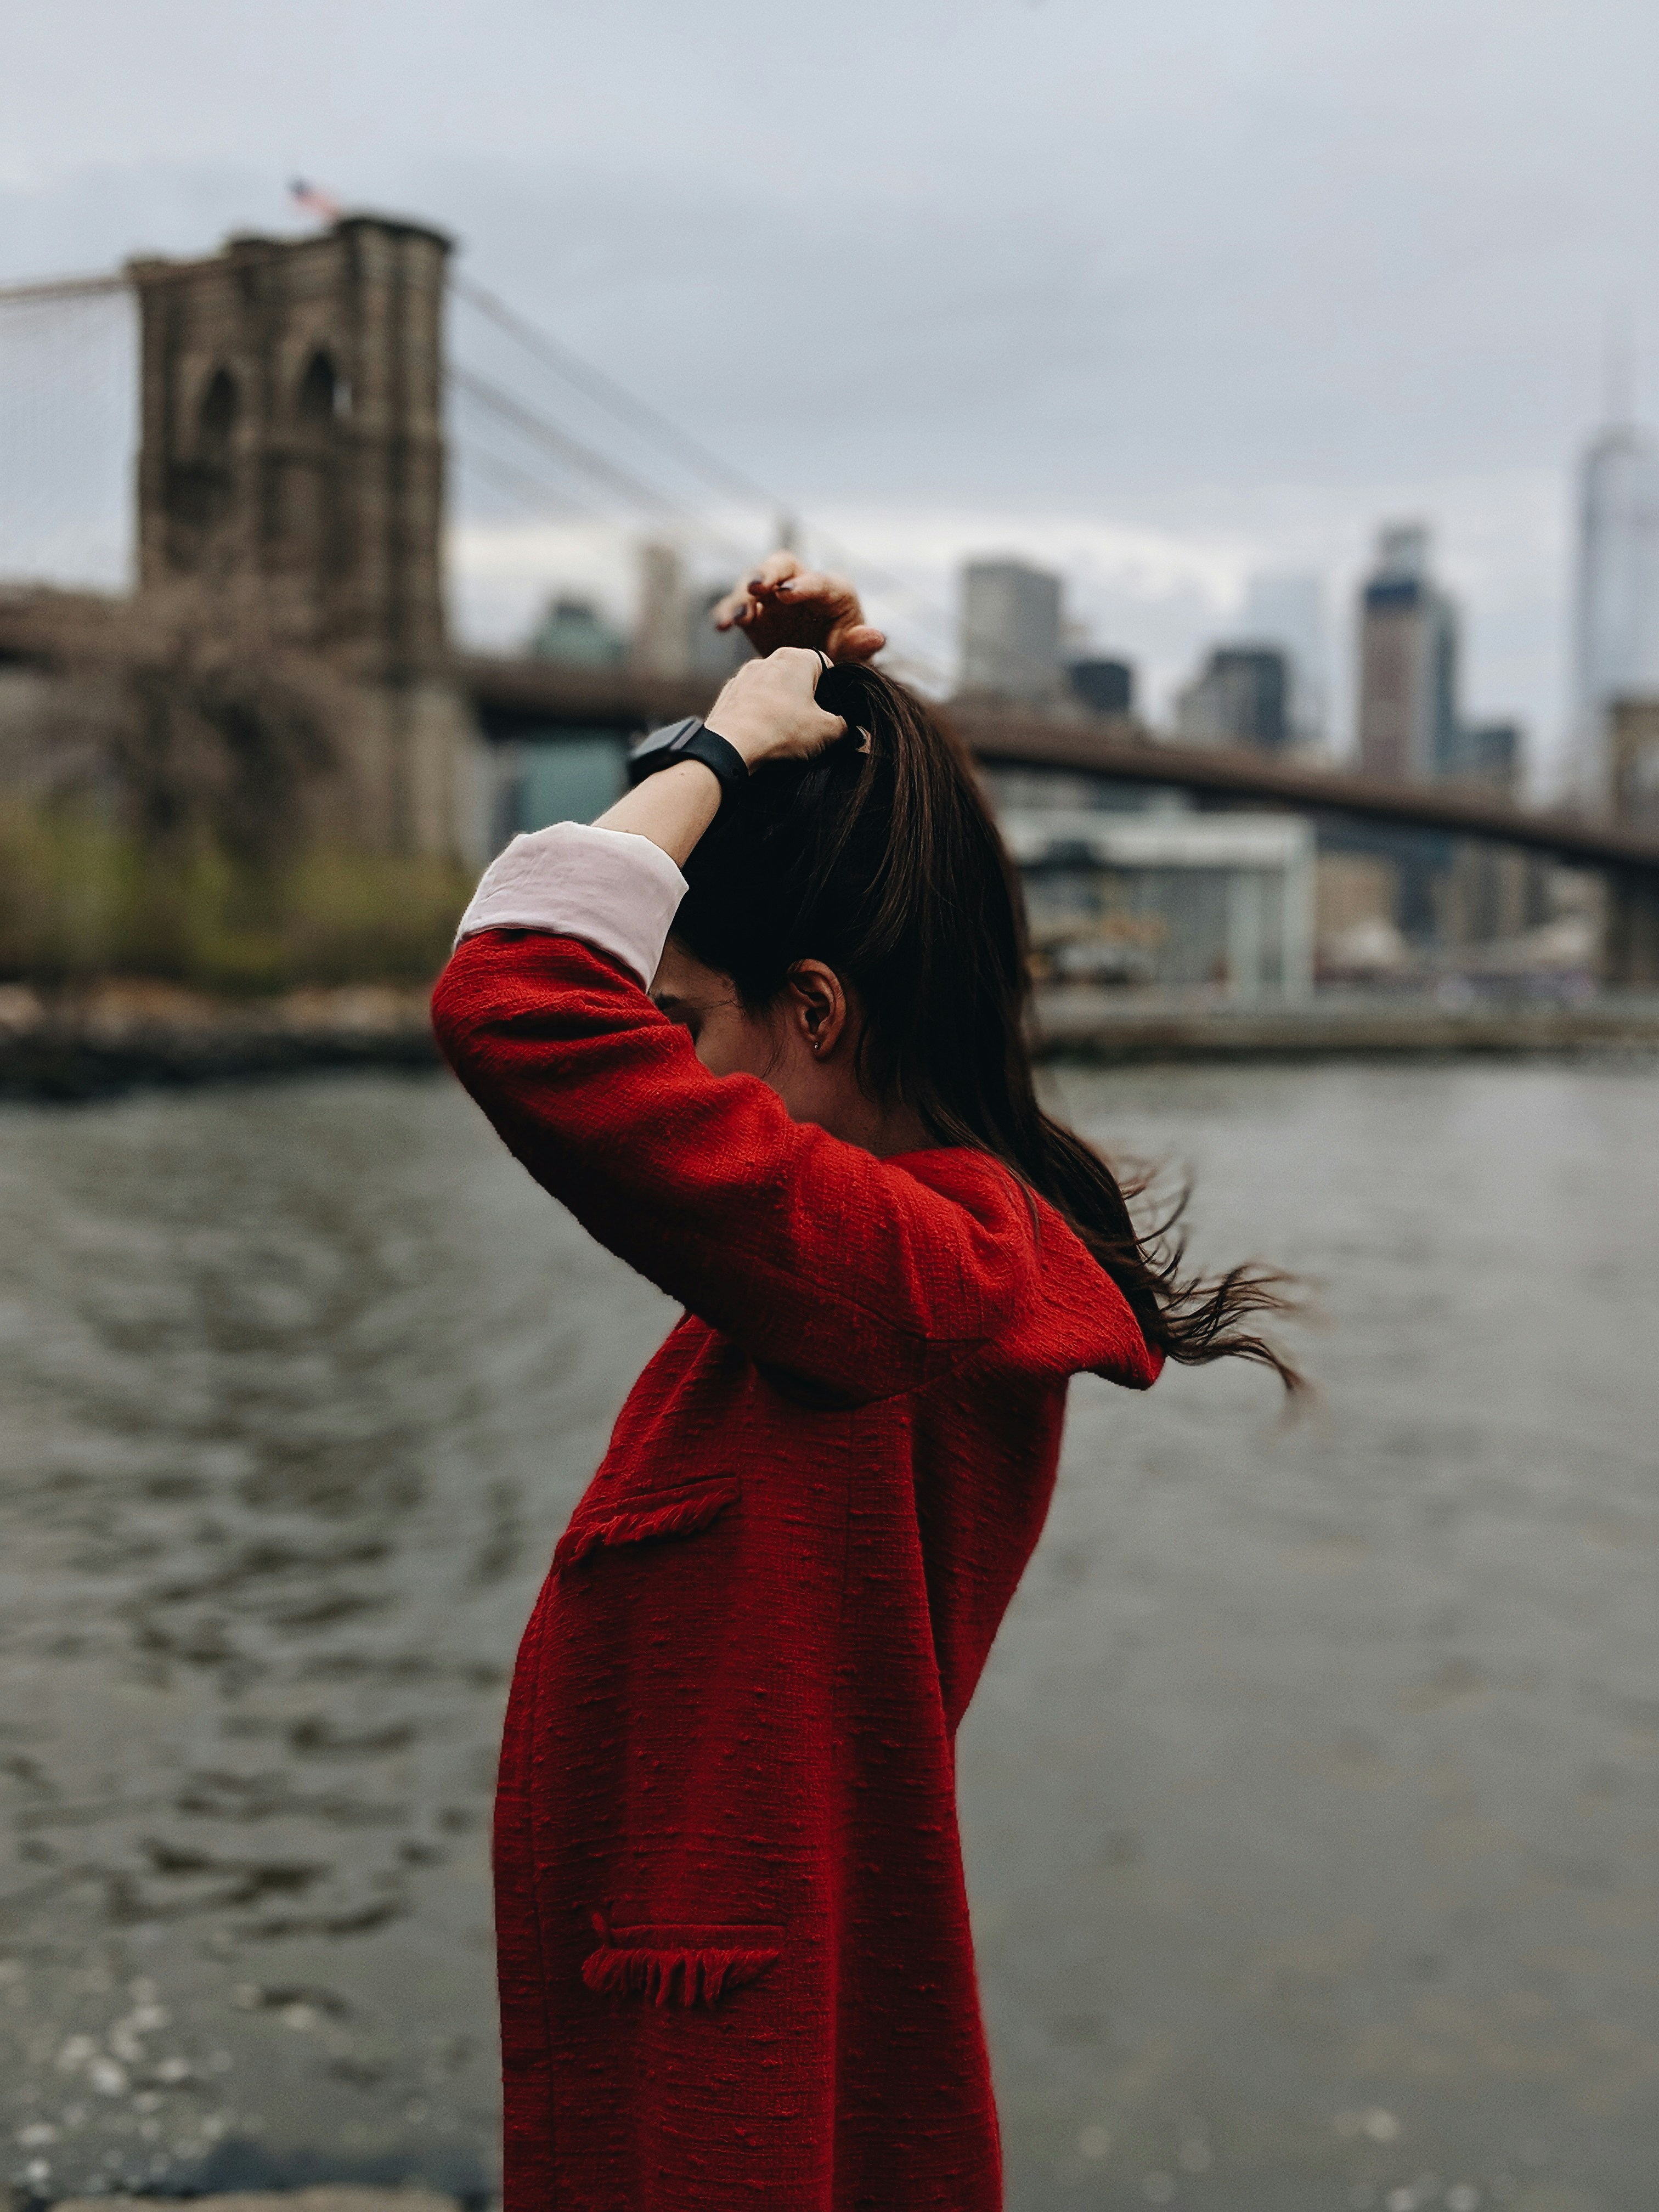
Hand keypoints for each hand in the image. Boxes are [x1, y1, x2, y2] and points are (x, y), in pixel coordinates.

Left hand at [707, 647, 847, 769]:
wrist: (730, 747)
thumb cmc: (780, 732)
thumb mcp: (827, 732)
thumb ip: (846, 726)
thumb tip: (849, 729)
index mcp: (796, 658)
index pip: (825, 665)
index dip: (832, 689)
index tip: (830, 711)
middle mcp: (768, 659)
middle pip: (798, 677)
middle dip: (806, 699)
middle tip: (809, 727)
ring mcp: (744, 676)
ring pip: (773, 689)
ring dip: (782, 707)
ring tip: (784, 733)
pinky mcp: (728, 694)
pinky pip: (752, 702)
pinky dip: (760, 715)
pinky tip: (762, 735)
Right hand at [713, 551, 885, 663]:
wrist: (820, 677)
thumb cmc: (843, 661)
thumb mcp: (854, 659)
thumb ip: (860, 648)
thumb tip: (876, 636)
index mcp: (834, 592)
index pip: (819, 582)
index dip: (803, 586)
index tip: (788, 594)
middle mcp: (802, 586)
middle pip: (783, 566)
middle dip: (768, 573)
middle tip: (757, 587)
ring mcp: (775, 597)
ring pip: (754, 583)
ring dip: (742, 596)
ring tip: (735, 618)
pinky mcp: (756, 613)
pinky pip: (738, 607)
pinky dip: (727, 613)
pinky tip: (720, 626)